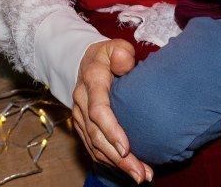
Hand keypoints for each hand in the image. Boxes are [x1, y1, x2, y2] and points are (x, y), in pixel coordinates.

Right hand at [72, 38, 152, 182]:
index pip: (98, 110)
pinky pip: (93, 148)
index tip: (126, 148)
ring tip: (140, 175)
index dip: (111, 130)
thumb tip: (125, 62)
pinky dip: (109, 162)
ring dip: (116, 164)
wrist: (83, 62)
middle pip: (97, 135)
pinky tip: (128, 170)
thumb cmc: (106, 56)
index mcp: (91, 82)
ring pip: (94, 146)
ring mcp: (80, 117)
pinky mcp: (82, 127)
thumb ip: (120, 52)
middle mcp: (81, 102)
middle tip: (140, 173)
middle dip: (118, 158)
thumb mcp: (113, 46)